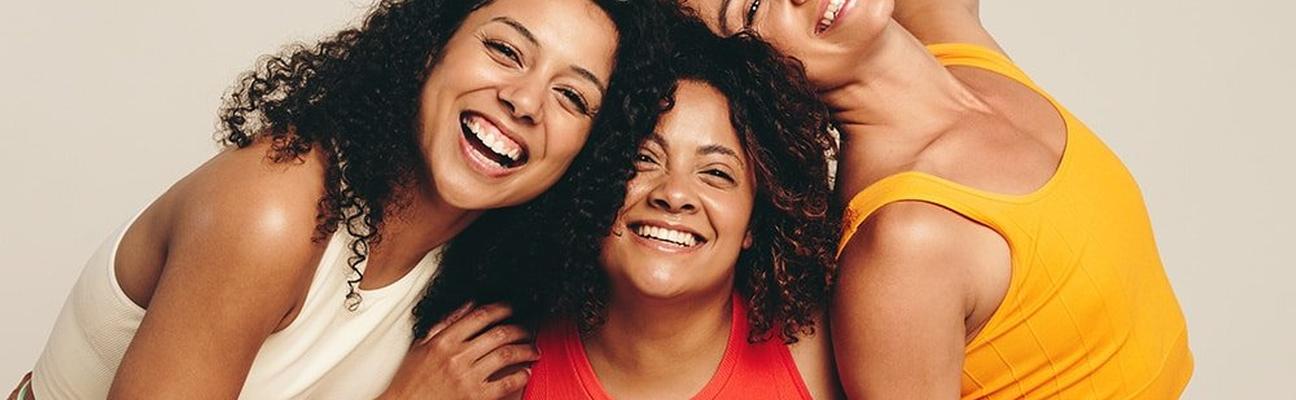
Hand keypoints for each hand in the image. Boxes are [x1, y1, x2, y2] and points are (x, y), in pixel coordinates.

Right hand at [380, 303, 538, 399]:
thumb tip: (467, 306)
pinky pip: (506, 383)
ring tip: (532, 350)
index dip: (500, 309)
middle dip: (519, 330)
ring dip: (526, 350)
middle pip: (499, 334)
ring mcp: (468, 377)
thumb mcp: (421, 346)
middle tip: (526, 331)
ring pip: (507, 355)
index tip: (510, 309)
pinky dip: (521, 375)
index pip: (480, 316)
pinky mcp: (476, 396)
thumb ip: (445, 323)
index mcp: (444, 341)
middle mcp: (458, 356)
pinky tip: (525, 372)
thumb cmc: (410, 381)